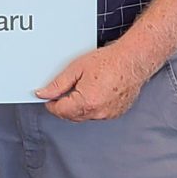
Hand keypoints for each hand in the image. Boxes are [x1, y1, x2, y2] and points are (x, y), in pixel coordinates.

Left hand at [37, 44, 154, 121]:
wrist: (133, 60)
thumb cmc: (109, 61)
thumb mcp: (76, 68)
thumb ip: (57, 84)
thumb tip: (44, 93)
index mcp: (86, 102)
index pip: (60, 111)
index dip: (51, 103)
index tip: (49, 97)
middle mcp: (98, 112)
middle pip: (72, 116)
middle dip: (64, 106)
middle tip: (63, 92)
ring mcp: (108, 114)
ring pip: (85, 116)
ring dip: (78, 107)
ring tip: (82, 88)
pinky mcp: (116, 113)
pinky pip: (98, 114)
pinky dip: (92, 107)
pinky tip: (94, 92)